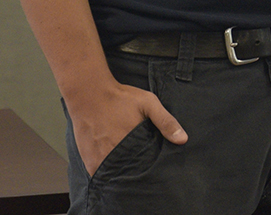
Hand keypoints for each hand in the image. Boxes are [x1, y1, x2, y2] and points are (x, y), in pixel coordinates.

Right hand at [69, 80, 186, 175]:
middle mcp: (116, 158)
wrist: (88, 93)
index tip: (155, 169)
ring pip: (116, 177)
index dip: (151, 169)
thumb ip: (165, 121)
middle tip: (140, 164)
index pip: (146, 170)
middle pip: (131, 176)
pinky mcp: (89, 162)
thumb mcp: (147, 103)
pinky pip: (101, 176)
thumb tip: (183, 139)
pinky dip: (108, 173)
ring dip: (122, 174)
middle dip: (137, 173)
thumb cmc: (119, 97)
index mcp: (132, 146)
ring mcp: (101, 162)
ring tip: (127, 164)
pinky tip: (113, 163)